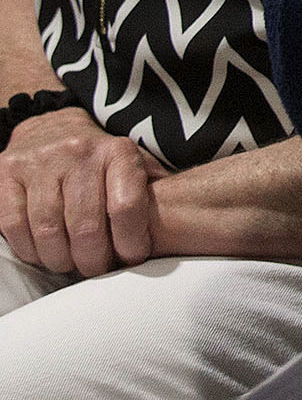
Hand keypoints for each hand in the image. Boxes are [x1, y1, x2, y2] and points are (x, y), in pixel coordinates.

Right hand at [0, 106, 163, 275]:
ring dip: (61, 260)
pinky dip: (30, 250)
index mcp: (117, 151)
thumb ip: (156, 192)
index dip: (130, 243)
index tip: (131, 258)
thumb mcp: (135, 167)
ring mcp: (38, 161)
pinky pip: (14, 227)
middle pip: (87, 227)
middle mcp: (78, 152)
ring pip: (49, 231)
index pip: (127, 207)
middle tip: (97, 268)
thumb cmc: (101, 163)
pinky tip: (43, 252)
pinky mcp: (4, 173)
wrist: (51, 130)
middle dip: (94, 260)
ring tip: (71, 262)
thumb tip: (185, 222)